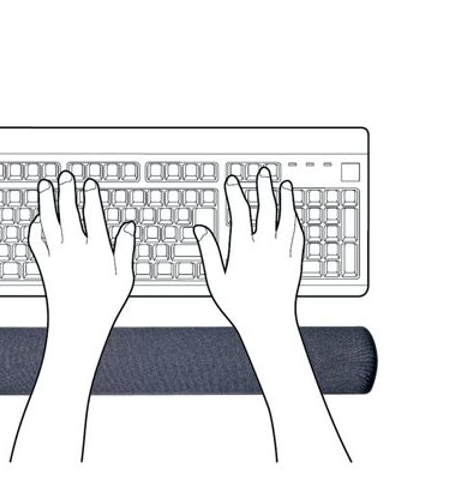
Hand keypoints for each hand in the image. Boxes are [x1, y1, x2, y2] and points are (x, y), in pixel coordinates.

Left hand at [29, 171, 134, 337]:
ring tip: (45, 185)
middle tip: (65, 176)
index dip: (90, 195)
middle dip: (66, 191)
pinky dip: (35, 227)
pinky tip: (38, 218)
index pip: (93, 214)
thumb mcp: (124, 278)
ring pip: (48, 221)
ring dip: (46, 201)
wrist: (77, 329)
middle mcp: (75, 250)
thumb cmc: (104, 306)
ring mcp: (57, 257)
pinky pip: (36, 241)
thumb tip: (128, 225)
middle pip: (68, 212)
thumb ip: (125, 249)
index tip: (89, 183)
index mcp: (97, 251)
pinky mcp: (45, 266)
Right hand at [194, 167, 303, 333]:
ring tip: (284, 186)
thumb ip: (209, 251)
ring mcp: (282, 254)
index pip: (240, 212)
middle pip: (267, 209)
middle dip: (264, 187)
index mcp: (244, 250)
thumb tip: (201, 230)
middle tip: (263, 173)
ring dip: (286, 200)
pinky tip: (294, 215)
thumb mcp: (217, 280)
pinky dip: (295, 222)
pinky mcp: (294, 263)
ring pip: (287, 219)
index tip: (233, 182)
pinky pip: (298, 236)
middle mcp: (266, 248)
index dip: (236, 194)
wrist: (268, 324)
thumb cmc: (240, 306)